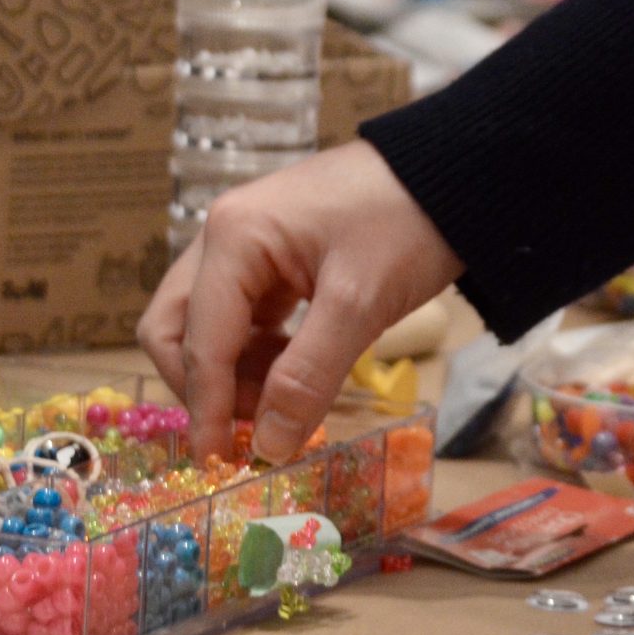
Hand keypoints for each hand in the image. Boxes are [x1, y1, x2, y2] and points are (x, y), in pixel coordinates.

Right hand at [138, 141, 461, 463]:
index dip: (205, 408)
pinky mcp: (272, 256)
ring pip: (207, 324)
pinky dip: (256, 353)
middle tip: (252, 426)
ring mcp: (245, 244)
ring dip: (232, 371)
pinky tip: (296, 369)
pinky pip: (241, 316)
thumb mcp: (360, 305)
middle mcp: (223, 236)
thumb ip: (309, 378)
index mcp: (233, 237)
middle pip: (175, 327)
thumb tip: (267, 447)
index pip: (198, 340)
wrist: (458, 171)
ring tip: (286, 398)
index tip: (217, 463)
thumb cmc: (408, 224)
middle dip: (204, 385)